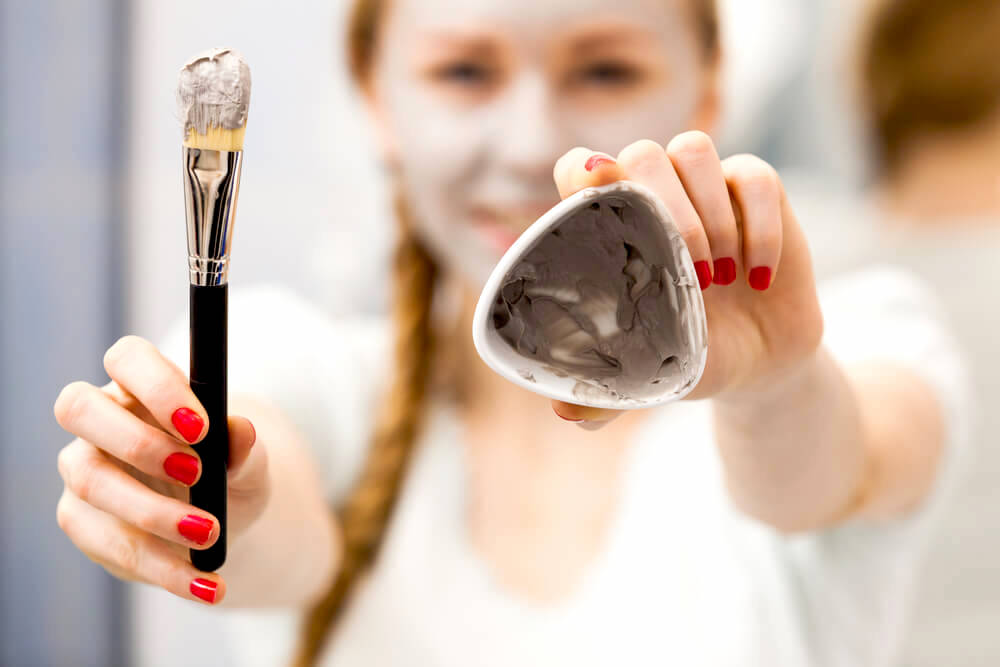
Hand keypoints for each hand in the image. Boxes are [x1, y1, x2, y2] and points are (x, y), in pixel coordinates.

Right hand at [53, 336, 268, 604]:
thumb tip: (241, 431)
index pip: (128, 358)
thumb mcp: (250, 464)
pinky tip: (201, 582)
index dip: (157, 385)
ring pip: (90, 481)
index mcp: (143, 387)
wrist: (220, 523)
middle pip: (78, 407)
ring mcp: (83, 469)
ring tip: (209, 534)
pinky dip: (160, 567)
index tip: (202, 426)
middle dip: (137, 442)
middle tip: (195, 474)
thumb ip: (245, 448)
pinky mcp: (82, 520)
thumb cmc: (228, 475)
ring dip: (153, 513)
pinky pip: (106, 542)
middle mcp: (102, 420)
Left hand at [549, 134, 822, 427]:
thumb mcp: (648, 379)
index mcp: (612, 230)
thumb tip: (564, 412)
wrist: (758, 365)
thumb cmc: (688, 358)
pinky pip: (755, 177)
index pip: (579, 170)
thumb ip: (606, 395)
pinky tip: (758, 275)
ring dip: (709, 213)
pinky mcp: (757, 190)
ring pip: (693, 148)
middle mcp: (654, 197)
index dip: (583, 171)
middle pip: (641, 153)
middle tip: (691, 277)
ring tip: (721, 279)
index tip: (597, 187)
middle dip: (665, 208)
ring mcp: (705, 187)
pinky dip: (760, 226)